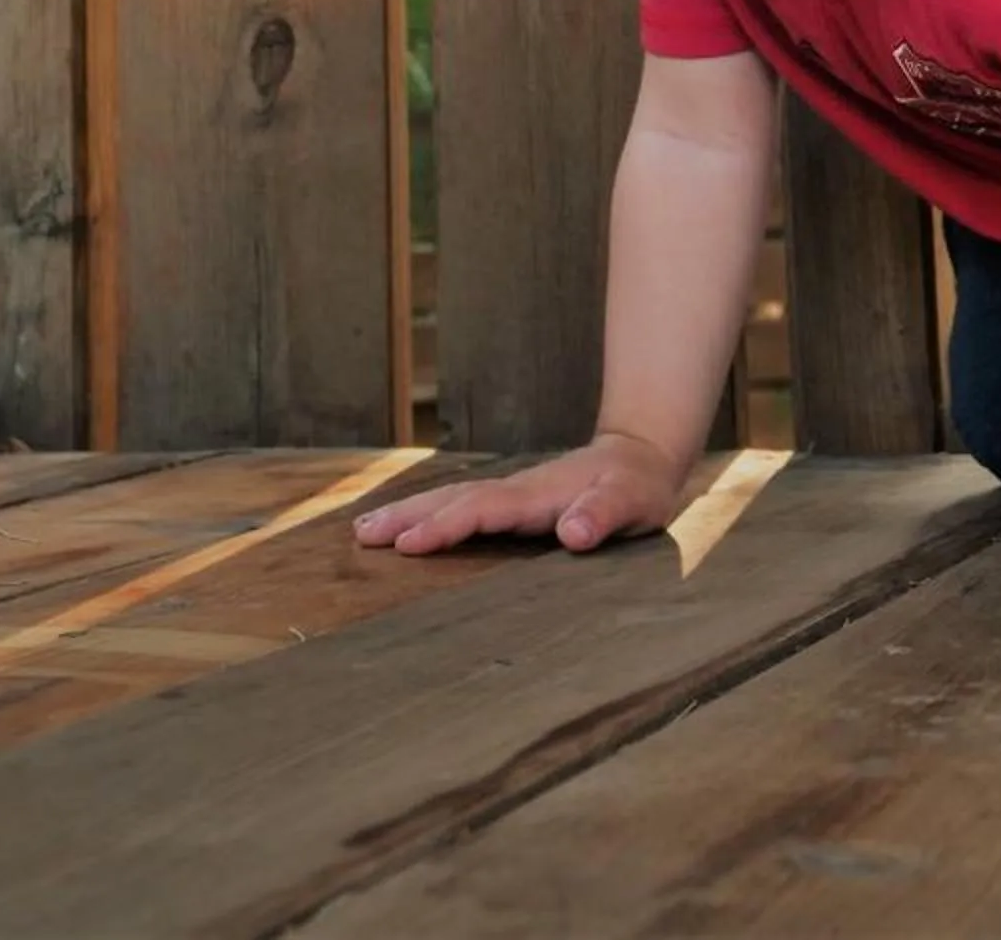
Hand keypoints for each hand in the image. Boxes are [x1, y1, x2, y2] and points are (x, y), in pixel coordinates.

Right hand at [353, 432, 686, 556]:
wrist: (640, 456)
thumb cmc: (637, 487)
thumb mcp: (632, 503)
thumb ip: (604, 514)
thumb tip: (574, 532)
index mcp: (537, 496)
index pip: (482, 511)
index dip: (445, 527)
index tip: (407, 543)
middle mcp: (516, 491)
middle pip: (452, 500)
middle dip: (407, 516)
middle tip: (360, 534)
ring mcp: (510, 494)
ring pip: (451, 500)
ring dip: (409, 513)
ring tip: (364, 529)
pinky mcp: (511, 502)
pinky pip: (461, 507)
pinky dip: (427, 514)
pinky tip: (406, 527)